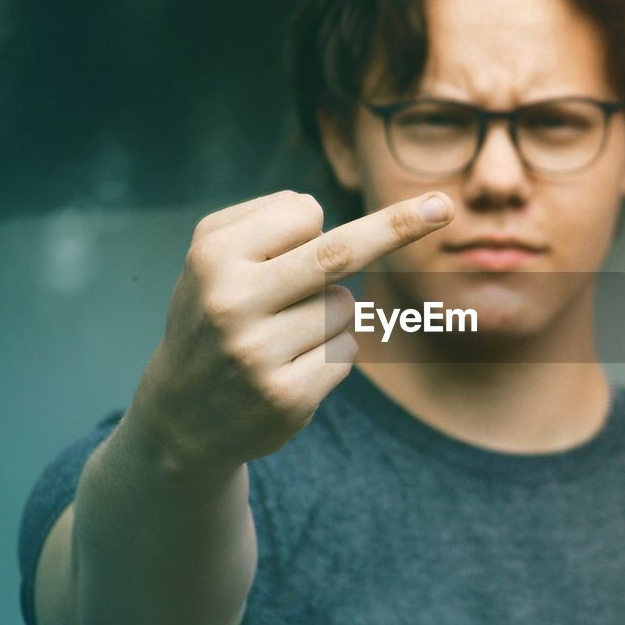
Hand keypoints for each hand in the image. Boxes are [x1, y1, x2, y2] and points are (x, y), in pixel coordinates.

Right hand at [128, 189, 453, 474]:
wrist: (181, 418)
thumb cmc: (213, 315)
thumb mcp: (213, 258)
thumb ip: (269, 222)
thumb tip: (348, 220)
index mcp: (212, 256)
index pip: (303, 212)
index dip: (309, 224)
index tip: (311, 227)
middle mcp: (231, 301)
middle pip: (339, 252)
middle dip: (397, 226)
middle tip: (442, 207)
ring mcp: (258, 353)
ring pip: (346, 306)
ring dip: (330, 314)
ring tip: (280, 336)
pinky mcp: (287, 396)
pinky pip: (348, 350)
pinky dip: (332, 352)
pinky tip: (289, 369)